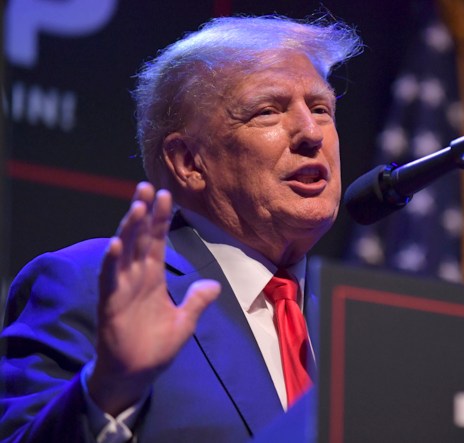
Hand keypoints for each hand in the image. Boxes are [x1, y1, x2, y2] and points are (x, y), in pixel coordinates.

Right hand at [87, 182, 220, 415]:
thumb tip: (214, 284)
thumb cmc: (155, 347)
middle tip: (147, 185)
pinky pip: (109, 279)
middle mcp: (136, 277)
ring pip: (124, 251)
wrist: (136, 374)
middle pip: (139, 237)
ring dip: (128, 228)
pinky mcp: (110, 303)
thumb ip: (197, 301)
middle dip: (143, 212)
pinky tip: (115, 244)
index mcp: (153, 277)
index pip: (156, 240)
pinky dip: (111, 261)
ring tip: (136, 206)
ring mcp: (121, 288)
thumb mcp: (185, 322)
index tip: (166, 193)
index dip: (160, 218)